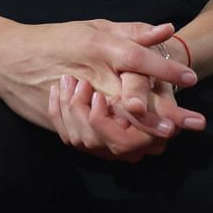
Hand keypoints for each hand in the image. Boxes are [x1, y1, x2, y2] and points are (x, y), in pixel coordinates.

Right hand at [0, 19, 198, 138]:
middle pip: (135, 101)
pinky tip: (141, 144)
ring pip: (119, 126)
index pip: (138, 58)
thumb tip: (168, 29)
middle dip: (167, 114)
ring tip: (169, 135)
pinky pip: (99, 140)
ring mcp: (77, 102)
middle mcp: (90, 75)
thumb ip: (130, 31)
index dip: (166, 69)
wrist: (6, 60)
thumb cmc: (52, 40)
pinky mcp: (66, 122)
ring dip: (147, 134)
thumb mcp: (91, 28)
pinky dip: (123, 144)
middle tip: (193, 123)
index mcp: (96, 47)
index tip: (191, 79)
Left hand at [49, 74, 165, 161]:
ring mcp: (114, 149)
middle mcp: (136, 148)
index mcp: (155, 134)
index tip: (97, 96)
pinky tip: (58, 90)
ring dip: (68, 107)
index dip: (103, 121)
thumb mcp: (140, 69)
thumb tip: (135, 107)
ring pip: (80, 140)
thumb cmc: (139, 63)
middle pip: (96, 142)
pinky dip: (59, 113)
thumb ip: (139, 87)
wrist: (134, 66)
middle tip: (80, 82)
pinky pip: (69, 136)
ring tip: (69, 80)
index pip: (123, 142)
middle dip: (80, 110)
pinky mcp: (96, 144)